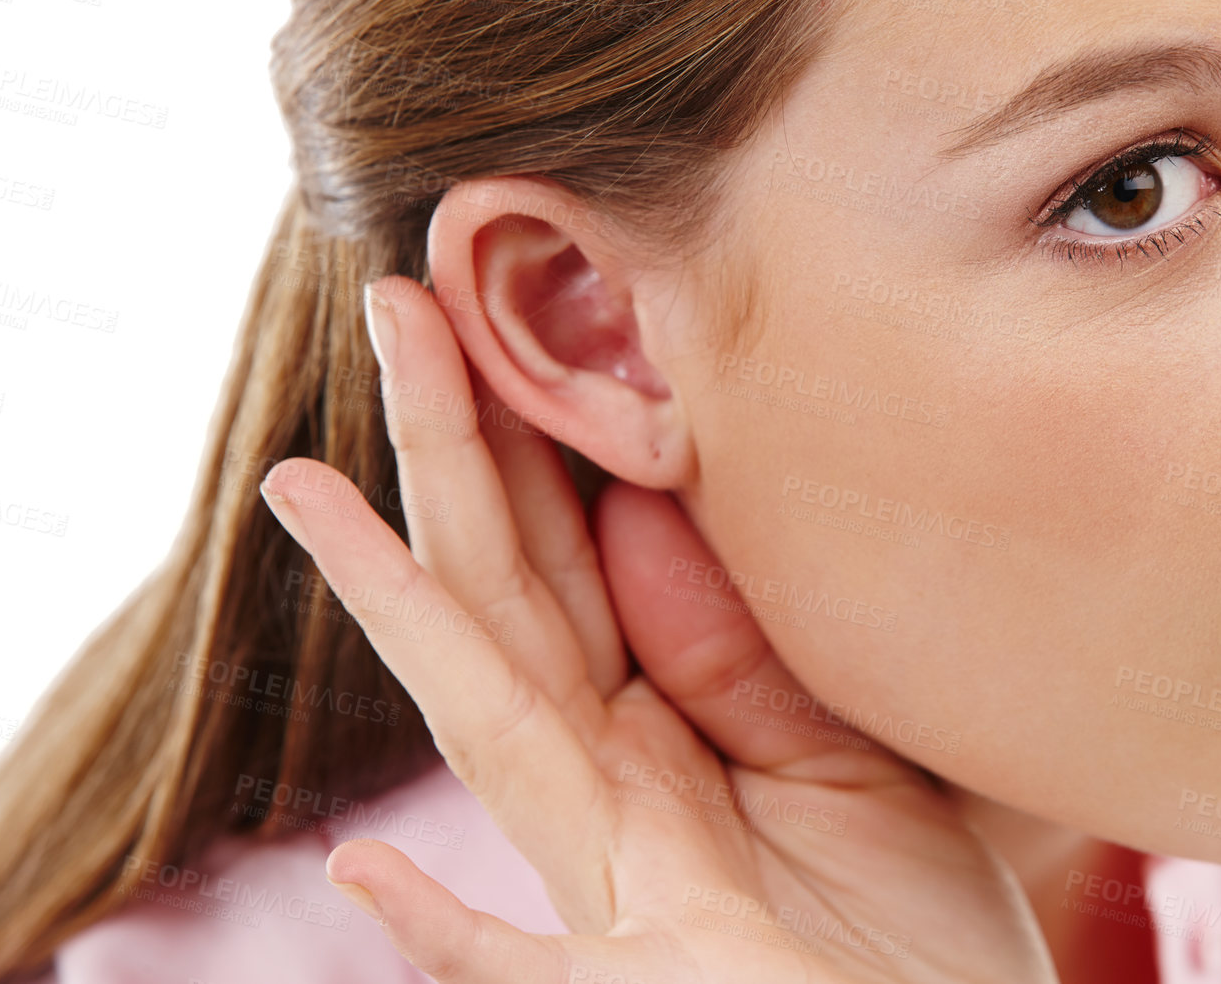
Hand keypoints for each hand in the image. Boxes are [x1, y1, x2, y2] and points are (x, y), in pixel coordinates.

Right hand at [258, 275, 1057, 983]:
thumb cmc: (915, 931)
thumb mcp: (841, 764)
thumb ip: (739, 663)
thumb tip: (641, 517)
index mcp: (658, 731)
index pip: (565, 562)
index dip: (519, 440)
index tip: (485, 313)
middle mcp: (610, 795)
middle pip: (506, 600)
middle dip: (448, 453)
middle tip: (394, 303)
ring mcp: (616, 893)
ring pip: (489, 726)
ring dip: (397, 612)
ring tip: (304, 491)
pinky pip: (525, 976)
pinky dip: (445, 938)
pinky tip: (360, 883)